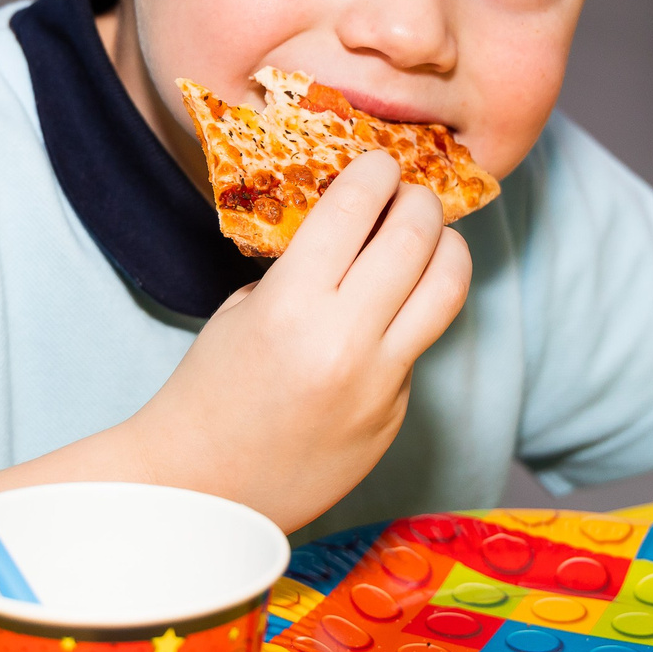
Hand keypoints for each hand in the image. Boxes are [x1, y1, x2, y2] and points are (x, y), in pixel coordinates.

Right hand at [127, 151, 471, 529]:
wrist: (204, 487)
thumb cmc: (211, 388)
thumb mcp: (245, 308)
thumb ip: (307, 267)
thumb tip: (363, 223)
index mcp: (293, 303)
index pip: (356, 207)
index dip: (376, 172)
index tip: (380, 163)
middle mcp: (345, 340)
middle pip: (417, 238)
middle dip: (421, 201)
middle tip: (413, 194)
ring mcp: (378, 384)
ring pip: (448, 290)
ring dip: (447, 250)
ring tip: (433, 240)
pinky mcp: (394, 417)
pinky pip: (421, 347)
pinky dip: (413, 318)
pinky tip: (389, 316)